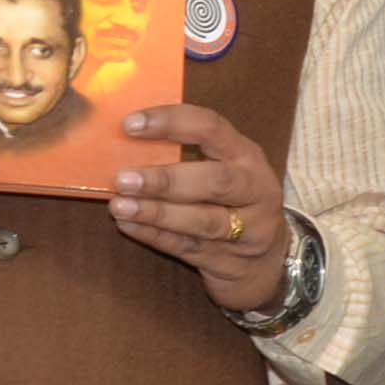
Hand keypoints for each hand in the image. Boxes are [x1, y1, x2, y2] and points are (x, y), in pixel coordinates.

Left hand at [106, 105, 293, 313]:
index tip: (129, 125)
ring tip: (119, 206)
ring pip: (204, 221)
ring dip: (158, 213)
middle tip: (123, 179)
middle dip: (166, 180)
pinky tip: (128, 225)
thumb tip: (120, 139)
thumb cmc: (231, 201)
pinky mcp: (230, 260)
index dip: (171, 123)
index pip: (212, 129)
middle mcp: (255, 190)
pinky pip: (188, 247)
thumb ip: (184, 154)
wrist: (264, 259)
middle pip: (216, 181)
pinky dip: (155, 236)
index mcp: (247, 156)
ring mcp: (249, 229)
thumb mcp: (223, 169)